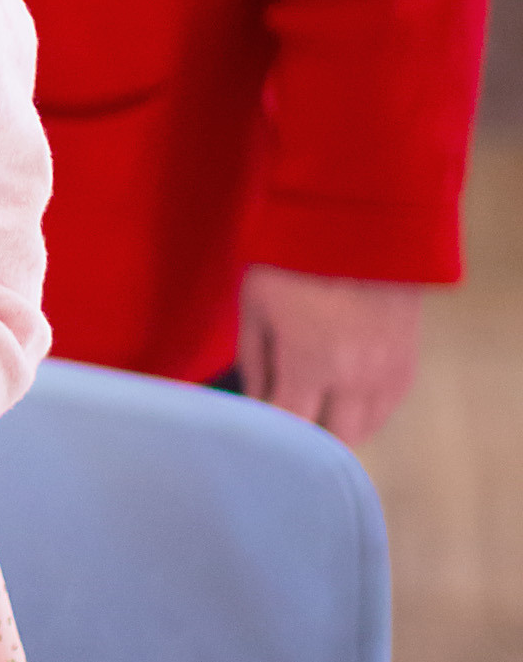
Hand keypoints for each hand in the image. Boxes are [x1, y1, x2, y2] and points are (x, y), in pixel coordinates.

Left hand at [235, 266, 423, 445]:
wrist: (359, 219)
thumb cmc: (295, 256)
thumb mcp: (255, 303)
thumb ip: (254, 362)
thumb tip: (256, 402)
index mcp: (311, 364)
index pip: (291, 429)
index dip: (270, 437)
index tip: (253, 430)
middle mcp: (356, 377)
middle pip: (333, 442)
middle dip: (305, 441)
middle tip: (281, 421)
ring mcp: (387, 371)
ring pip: (365, 430)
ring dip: (336, 427)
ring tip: (310, 406)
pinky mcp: (407, 360)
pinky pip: (386, 407)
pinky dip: (363, 411)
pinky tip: (342, 394)